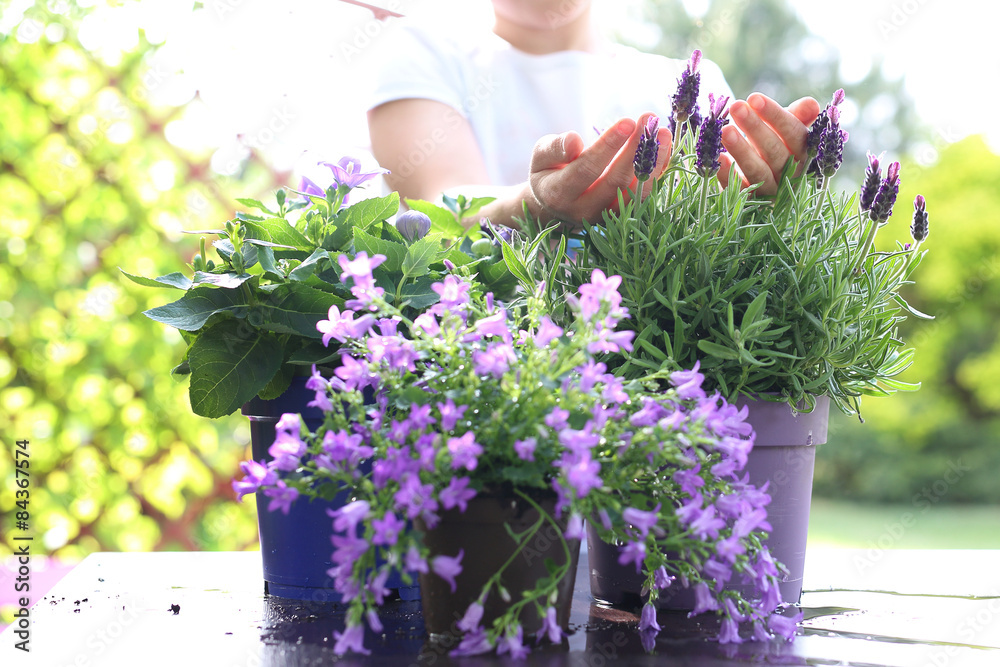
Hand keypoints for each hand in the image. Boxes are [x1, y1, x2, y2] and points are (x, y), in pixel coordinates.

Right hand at [527, 112, 672, 229]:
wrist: (553, 206)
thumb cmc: (548, 173)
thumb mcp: (540, 157)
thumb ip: (554, 148)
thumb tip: (574, 141)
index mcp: (559, 194)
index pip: (587, 169)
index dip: (607, 146)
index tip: (627, 122)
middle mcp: (583, 210)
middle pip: (614, 181)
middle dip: (635, 149)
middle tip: (649, 120)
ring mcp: (605, 217)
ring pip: (634, 193)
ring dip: (653, 163)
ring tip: (663, 133)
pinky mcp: (621, 217)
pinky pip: (643, 196)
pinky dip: (656, 174)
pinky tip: (664, 150)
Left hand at [718, 94, 820, 194]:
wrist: (758, 178)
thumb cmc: (773, 145)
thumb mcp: (786, 129)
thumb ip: (798, 116)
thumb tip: (811, 105)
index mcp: (802, 153)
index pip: (794, 133)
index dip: (775, 116)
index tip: (754, 98)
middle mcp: (789, 174)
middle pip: (775, 151)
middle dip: (755, 128)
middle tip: (736, 106)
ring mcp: (769, 190)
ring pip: (757, 171)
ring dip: (741, 150)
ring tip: (725, 130)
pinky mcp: (748, 202)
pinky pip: (739, 189)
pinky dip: (727, 174)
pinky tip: (718, 157)